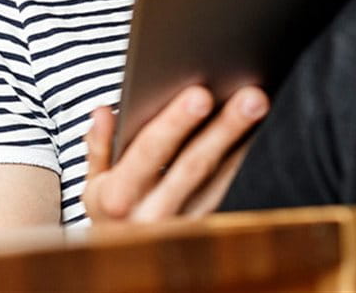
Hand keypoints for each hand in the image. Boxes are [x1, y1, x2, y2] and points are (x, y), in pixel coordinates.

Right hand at [81, 85, 267, 223]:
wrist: (126, 261)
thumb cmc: (112, 207)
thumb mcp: (94, 181)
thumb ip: (98, 146)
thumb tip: (102, 112)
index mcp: (116, 199)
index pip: (148, 152)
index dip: (175, 123)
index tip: (201, 94)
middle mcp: (150, 217)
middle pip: (194, 165)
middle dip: (224, 128)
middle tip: (252, 97)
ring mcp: (183, 227)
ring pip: (220, 182)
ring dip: (242, 143)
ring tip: (260, 106)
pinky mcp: (206, 230)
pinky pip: (230, 193)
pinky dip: (242, 162)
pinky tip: (258, 133)